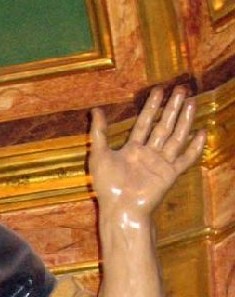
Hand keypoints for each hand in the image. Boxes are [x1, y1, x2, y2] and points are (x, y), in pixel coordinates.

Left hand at [89, 86, 205, 214]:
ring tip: (192, 102)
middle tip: (181, 89)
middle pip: (163, 126)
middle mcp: (149, 153)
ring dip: (184, 120)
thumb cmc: (107, 184)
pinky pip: (185, 158)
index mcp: (132, 148)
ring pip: (176, 137)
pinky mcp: (170, 174)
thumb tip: (95, 110)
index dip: (152, 106)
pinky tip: (202, 133)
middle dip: (172, 108)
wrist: (119, 207)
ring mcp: (161, 163)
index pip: (145, 122)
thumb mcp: (99, 154)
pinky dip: (194, 147)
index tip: (159, 90)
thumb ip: (99, 132)